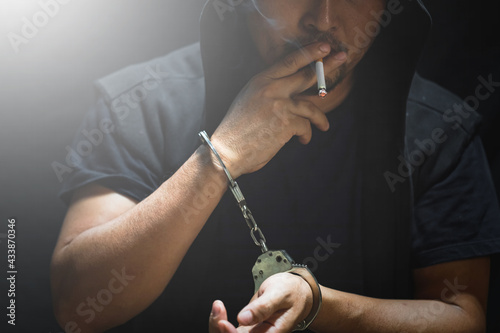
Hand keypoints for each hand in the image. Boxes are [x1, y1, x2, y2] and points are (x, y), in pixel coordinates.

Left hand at [208, 272, 312, 332]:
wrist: (298, 292)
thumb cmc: (292, 292)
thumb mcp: (279, 294)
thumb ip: (262, 307)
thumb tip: (243, 318)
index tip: (223, 321)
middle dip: (220, 329)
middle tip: (217, 309)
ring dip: (218, 325)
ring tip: (217, 307)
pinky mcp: (248, 329)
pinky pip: (230, 331)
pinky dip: (221, 322)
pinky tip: (219, 309)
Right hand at [210, 43, 346, 177]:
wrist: (227, 151)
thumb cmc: (237, 130)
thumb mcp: (248, 100)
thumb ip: (268, 91)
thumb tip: (290, 92)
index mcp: (260, 81)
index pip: (289, 61)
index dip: (309, 52)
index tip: (324, 46)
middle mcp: (271, 88)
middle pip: (307, 74)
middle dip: (327, 65)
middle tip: (342, 58)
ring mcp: (279, 105)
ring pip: (311, 106)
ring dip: (320, 119)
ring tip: (324, 126)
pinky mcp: (286, 123)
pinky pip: (305, 126)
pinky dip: (306, 135)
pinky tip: (302, 140)